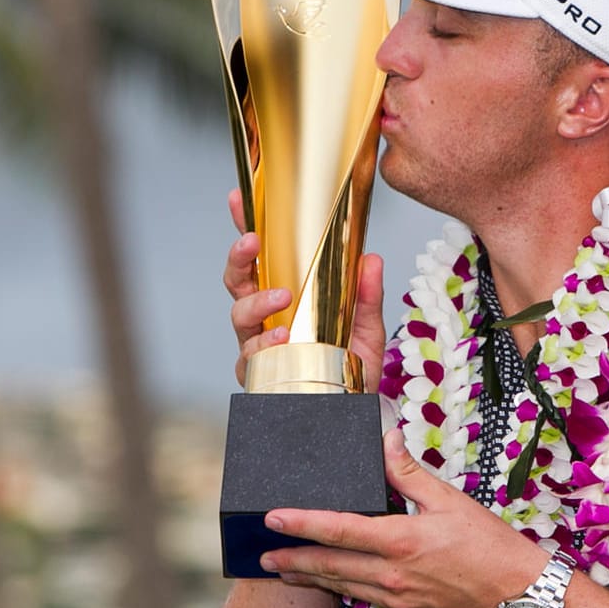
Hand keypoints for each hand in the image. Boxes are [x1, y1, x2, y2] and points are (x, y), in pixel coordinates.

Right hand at [223, 188, 386, 390]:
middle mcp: (265, 316)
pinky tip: (280, 338)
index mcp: (285, 292)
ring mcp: (259, 344)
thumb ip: (367, 293)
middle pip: (237, 279)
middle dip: (239, 257)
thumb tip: (371, 258)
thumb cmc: (352, 362)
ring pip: (238, 314)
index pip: (261, 256)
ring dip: (256, 301)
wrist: (354, 409)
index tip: (241, 198)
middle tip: (253, 242)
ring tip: (281, 296)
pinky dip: (264, 345)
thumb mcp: (367, 324)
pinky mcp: (261, 374)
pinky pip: (250, 356)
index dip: (247, 225)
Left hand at [256, 430, 544, 607]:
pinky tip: (331, 582)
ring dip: (310, 579)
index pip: (337, 530)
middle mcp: (392, 575)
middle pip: (329, 567)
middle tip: (262, 555)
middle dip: (292, 561)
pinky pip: (365, 598)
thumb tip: (385, 440)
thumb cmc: (488, 543)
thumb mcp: (448, 500)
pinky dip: (343, 588)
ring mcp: (397, 599)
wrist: (518, 594)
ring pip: (343, 587)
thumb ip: (408, 472)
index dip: (301, 524)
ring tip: (283, 572)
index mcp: (400, 541)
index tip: (273, 519)